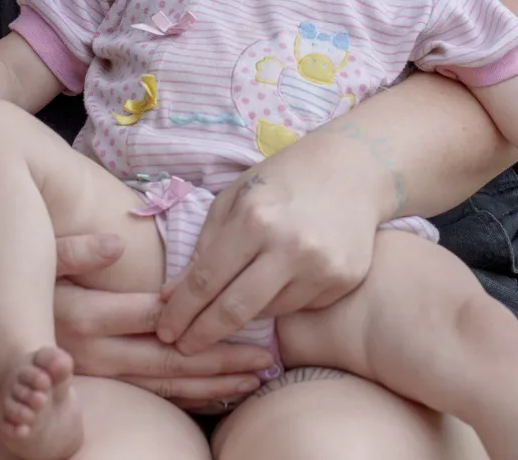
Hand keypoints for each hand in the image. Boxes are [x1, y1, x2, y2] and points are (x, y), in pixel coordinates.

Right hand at [52, 233, 274, 407]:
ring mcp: (96, 374)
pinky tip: (218, 393)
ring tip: (254, 380)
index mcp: (83, 315)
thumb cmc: (17, 274)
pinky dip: (187, 395)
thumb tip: (115, 245)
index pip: (153, 318)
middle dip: (219, 361)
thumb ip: (74, 251)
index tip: (238, 313)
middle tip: (266, 361)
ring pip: (162, 385)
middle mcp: (92, 352)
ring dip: (212, 384)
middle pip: (168, 360)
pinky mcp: (100, 384)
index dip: (198, 318)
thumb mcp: (39, 255)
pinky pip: (149, 395)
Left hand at [156, 148, 386, 354]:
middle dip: (201, 335)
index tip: (164, 331)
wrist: (353, 170)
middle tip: (181, 348)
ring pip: (268, 312)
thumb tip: (174, 296)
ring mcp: (322, 267)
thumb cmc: (282, 180)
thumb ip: (204, 246)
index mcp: (255, 220)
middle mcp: (290, 247)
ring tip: (234, 300)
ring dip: (244, 313)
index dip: (180, 312)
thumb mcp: (235, 199)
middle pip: (235, 310)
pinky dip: (281, 300)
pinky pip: (299, 306)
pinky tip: (281, 279)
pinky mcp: (344, 280)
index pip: (206, 280)